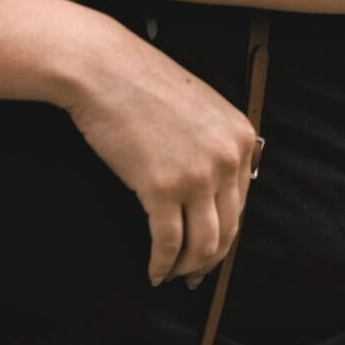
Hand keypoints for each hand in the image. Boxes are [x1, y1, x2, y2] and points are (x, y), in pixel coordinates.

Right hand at [61, 21, 257, 285]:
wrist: (103, 68)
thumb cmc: (141, 85)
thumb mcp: (199, 108)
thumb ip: (215, 145)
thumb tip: (213, 195)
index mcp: (241, 137)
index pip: (241, 204)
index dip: (225, 235)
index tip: (209, 252)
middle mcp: (227, 158)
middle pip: (227, 229)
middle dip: (208, 260)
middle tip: (192, 276)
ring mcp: (197, 174)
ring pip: (203, 244)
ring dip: (186, 268)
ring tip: (171, 274)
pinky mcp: (161, 188)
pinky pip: (168, 244)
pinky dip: (161, 265)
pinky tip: (153, 271)